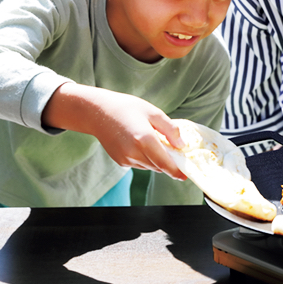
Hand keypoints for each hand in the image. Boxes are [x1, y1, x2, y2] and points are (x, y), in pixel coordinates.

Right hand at [42, 83, 186, 179]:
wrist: (98, 112)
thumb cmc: (127, 108)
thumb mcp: (154, 113)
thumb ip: (170, 130)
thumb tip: (181, 145)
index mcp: (145, 139)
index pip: (165, 163)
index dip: (177, 171)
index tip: (185, 175)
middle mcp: (134, 153)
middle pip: (159, 166)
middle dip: (168, 162)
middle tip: (174, 149)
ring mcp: (126, 159)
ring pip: (150, 166)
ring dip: (156, 159)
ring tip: (153, 140)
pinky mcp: (120, 161)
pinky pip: (139, 164)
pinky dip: (145, 158)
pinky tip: (140, 143)